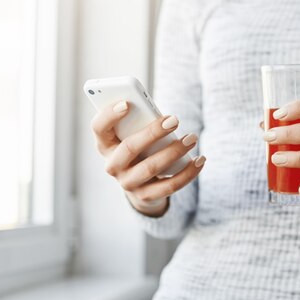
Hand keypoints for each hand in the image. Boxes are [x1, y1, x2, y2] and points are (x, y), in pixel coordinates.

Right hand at [91, 100, 205, 216]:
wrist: (140, 183)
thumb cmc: (139, 147)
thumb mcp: (133, 134)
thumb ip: (140, 124)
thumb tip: (164, 118)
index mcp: (105, 145)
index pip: (99, 128)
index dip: (109, 115)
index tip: (127, 103)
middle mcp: (112, 165)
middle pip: (129, 148)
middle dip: (153, 132)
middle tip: (175, 119)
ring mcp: (127, 183)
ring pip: (151, 167)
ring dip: (174, 152)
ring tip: (192, 138)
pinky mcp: (145, 196)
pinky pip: (169, 186)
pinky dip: (188, 172)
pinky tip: (200, 160)